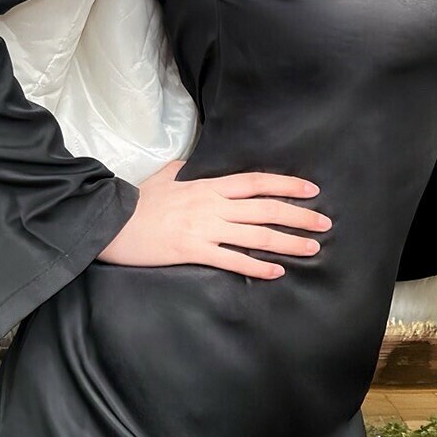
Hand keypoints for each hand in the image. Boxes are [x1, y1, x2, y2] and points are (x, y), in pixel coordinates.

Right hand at [98, 160, 330, 278]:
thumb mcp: (165, 178)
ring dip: (287, 242)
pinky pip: (231, 260)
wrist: (111, 222)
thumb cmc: (137, 201)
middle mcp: (212, 206)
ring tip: (312, 248)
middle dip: (299, 216)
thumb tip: (191, 164)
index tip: (312, 190)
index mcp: (208, 186)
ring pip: (255, 235)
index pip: (256, 182)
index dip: (287, 185)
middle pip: (265, 208)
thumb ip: (184, 171)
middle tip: (325, 223)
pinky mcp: (192, 251)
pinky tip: (276, 272)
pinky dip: (256, 266)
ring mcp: (204, 229)